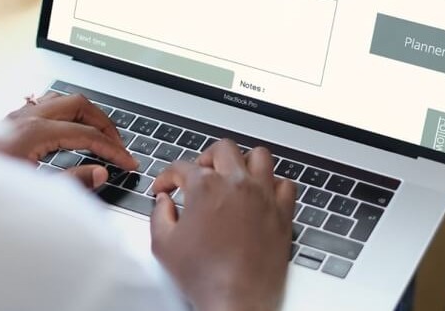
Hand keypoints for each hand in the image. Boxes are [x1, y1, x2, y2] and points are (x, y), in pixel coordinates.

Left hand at [0, 92, 137, 188]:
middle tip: (118, 145)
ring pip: (63, 99)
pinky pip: (46, 104)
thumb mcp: (32, 190)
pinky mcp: (10, 121)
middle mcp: (26, 117)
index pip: (87, 135)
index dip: (112, 149)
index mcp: (34, 132)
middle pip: (79, 104)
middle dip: (104, 123)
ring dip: (85, 114)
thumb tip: (100, 173)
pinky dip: (66, 113)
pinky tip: (69, 128)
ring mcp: (17, 116)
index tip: (126, 162)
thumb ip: (71, 181)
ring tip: (99, 134)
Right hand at [149, 140, 294, 310]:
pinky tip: (261, 195)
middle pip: (223, 149)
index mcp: (206, 187)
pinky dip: (273, 185)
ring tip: (233, 176)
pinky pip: (285, 185)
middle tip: (199, 175)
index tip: (165, 187)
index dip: (167, 176)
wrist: (236, 300)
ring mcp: (263, 196)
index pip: (182, 167)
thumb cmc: (204, 276)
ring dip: (243, 162)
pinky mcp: (282, 213)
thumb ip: (159, 215)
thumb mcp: (163, 244)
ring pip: (259, 156)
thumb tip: (164, 202)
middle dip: (206, 158)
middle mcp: (237, 184)